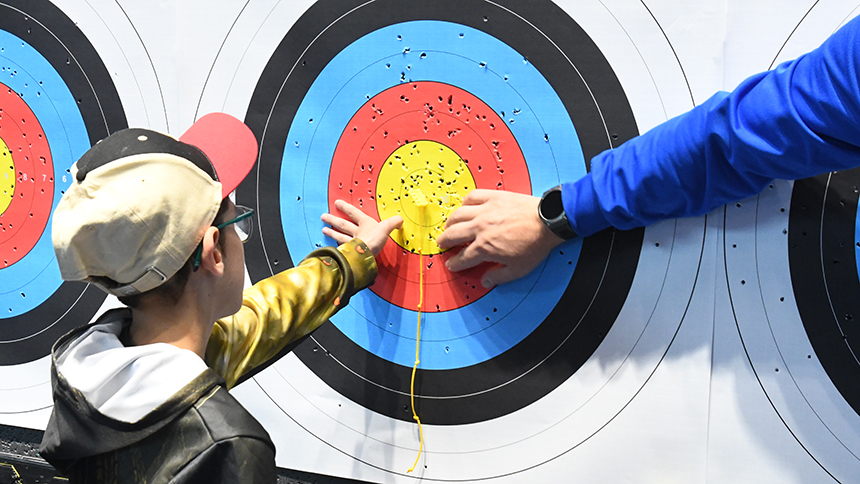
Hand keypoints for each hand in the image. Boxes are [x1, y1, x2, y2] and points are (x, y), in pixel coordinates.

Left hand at [321, 200, 402, 256]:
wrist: (365, 255)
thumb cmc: (374, 241)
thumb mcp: (386, 228)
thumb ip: (393, 223)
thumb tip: (400, 220)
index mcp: (365, 224)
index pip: (354, 213)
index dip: (346, 207)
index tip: (337, 203)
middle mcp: (357, 232)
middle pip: (343, 224)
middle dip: (333, 220)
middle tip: (323, 216)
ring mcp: (353, 243)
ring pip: (340, 236)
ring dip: (332, 232)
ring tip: (324, 230)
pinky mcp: (351, 252)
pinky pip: (342, 249)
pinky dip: (337, 248)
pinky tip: (331, 248)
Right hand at [436, 189, 564, 287]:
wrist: (547, 222)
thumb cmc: (534, 245)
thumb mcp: (518, 269)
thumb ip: (498, 276)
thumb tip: (485, 281)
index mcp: (484, 248)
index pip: (462, 258)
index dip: (454, 264)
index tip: (451, 264)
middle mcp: (479, 229)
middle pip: (452, 235)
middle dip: (443, 242)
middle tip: (442, 244)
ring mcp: (484, 211)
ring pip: (457, 215)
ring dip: (450, 222)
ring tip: (449, 226)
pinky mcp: (492, 197)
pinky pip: (472, 197)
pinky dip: (465, 202)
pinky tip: (466, 207)